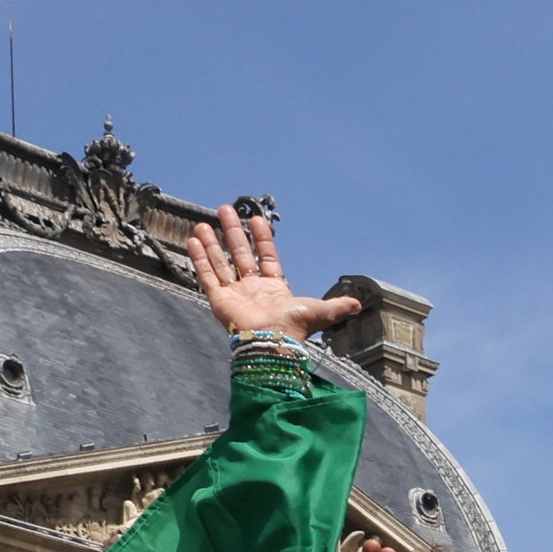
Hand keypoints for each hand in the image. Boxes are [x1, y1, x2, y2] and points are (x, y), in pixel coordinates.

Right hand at [187, 203, 361, 342]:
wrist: (273, 341)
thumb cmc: (294, 327)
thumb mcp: (321, 311)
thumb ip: (337, 306)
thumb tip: (359, 304)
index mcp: (274, 289)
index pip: (266, 256)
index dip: (261, 238)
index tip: (255, 219)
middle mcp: (252, 290)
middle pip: (240, 254)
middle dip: (233, 232)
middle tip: (225, 209)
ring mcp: (234, 295)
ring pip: (220, 263)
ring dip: (212, 243)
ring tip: (203, 222)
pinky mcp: (219, 301)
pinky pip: (207, 276)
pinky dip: (200, 258)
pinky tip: (194, 240)